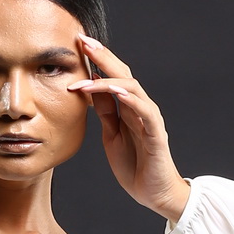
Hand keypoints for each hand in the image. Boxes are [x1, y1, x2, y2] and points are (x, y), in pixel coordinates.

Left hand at [69, 36, 190, 222]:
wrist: (154, 193)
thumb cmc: (135, 165)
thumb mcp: (112, 136)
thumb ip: (106, 114)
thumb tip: (91, 92)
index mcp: (128, 108)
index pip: (112, 76)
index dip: (96, 59)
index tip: (77, 44)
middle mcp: (140, 108)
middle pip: (122, 73)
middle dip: (102, 56)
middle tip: (82, 40)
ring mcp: (149, 119)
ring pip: (132, 88)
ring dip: (109, 79)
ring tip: (88, 73)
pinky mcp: (156, 134)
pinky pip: (145, 112)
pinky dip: (131, 99)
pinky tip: (116, 91)